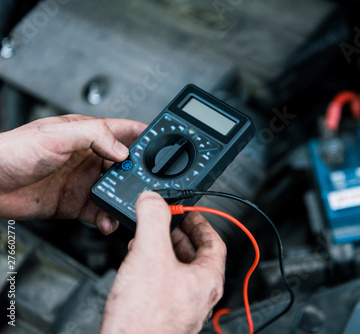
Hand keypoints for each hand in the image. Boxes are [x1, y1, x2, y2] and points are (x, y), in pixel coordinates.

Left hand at [0, 114, 145, 233]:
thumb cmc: (13, 151)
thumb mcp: (56, 135)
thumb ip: (94, 136)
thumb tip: (123, 151)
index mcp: (88, 135)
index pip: (125, 131)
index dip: (146, 135)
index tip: (164, 143)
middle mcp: (90, 158)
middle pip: (127, 165)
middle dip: (140, 175)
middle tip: (148, 186)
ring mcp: (84, 181)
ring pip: (116, 191)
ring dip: (125, 200)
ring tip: (127, 206)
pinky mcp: (75, 203)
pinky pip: (100, 212)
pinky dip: (107, 218)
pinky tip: (106, 221)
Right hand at [101, 192, 225, 333]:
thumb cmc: (145, 317)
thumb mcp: (150, 255)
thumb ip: (154, 220)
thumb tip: (153, 200)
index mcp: (207, 279)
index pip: (215, 242)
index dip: (202, 222)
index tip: (189, 212)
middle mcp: (199, 295)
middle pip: (196, 255)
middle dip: (178, 235)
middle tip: (165, 223)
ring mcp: (182, 307)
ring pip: (178, 270)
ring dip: (164, 250)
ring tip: (146, 240)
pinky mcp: (164, 315)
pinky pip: (164, 284)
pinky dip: (153, 268)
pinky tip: (136, 265)